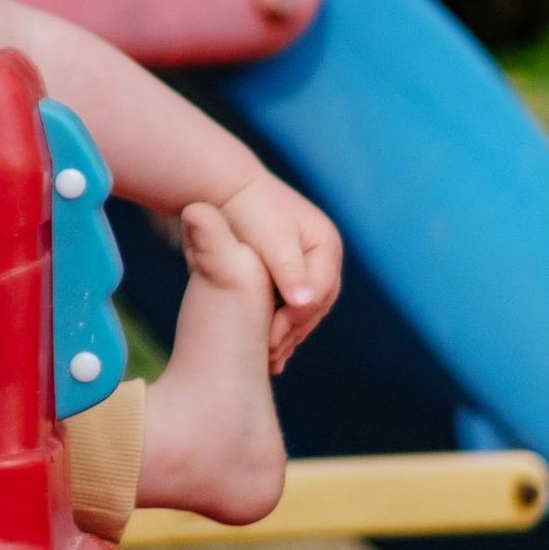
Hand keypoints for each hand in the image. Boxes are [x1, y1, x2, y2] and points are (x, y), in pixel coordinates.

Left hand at [215, 173, 341, 370]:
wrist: (222, 190)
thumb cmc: (245, 211)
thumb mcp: (269, 240)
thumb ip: (287, 269)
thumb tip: (306, 303)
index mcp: (326, 244)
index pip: (317, 293)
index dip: (295, 319)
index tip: (270, 340)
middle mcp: (323, 255)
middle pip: (315, 304)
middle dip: (293, 331)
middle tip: (270, 357)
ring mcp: (309, 263)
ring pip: (304, 308)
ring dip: (289, 333)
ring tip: (268, 359)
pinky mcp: (290, 271)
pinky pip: (290, 304)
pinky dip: (279, 323)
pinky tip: (264, 344)